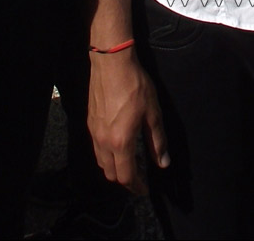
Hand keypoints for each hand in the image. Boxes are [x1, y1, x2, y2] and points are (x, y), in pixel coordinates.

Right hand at [86, 49, 168, 193]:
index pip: (126, 176)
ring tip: (128, 164)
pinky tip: (117, 146)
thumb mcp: (153, 113)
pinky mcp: (90, 122)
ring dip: (114, 168)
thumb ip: (157, 141)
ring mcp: (94, 133)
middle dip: (124, 180)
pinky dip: (106, 155)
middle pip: (110, 173)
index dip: (136, 186)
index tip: (144, 190)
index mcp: (121, 142)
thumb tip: (163, 163)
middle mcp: (103, 142)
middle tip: (137, 179)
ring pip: (101, 162)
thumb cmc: (135, 86)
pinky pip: (96, 148)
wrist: (111, 63)